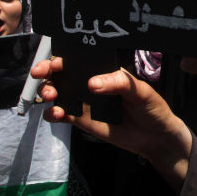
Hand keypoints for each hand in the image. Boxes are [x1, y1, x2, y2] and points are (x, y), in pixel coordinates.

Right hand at [31, 57, 192, 190]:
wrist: (155, 138)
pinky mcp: (82, 120)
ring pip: (58, 92)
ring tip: (52, 96)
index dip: (64, 58)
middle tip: (41, 75)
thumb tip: (93, 83)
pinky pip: (61, 114)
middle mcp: (92, 83)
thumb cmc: (152, 108)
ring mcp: (85, 101)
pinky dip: (53, 113)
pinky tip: (56, 114)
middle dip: (47, 71)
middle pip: (63, 73)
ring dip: (48, 91)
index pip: (82, 59)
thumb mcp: (141, 92)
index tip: (56, 63)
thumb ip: (119, 84)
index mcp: (106, 71)